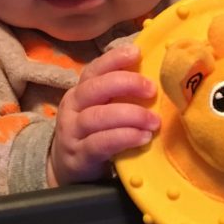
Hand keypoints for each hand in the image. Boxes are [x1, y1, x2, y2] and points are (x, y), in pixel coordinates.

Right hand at [47, 44, 159, 185]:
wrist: (67, 171)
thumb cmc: (93, 134)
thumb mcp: (102, 110)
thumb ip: (120, 95)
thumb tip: (156, 75)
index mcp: (80, 92)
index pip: (94, 70)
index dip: (114, 59)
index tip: (137, 52)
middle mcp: (73, 108)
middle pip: (95, 88)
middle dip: (125, 84)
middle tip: (152, 89)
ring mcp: (73, 132)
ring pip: (98, 117)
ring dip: (130, 115)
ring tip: (154, 121)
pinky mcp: (79, 156)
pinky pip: (101, 143)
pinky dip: (124, 138)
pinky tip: (143, 138)